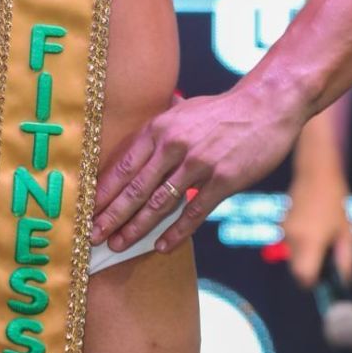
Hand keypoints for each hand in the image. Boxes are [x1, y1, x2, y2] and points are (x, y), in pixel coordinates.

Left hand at [90, 85, 302, 256]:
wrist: (265, 106)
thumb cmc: (220, 112)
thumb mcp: (180, 113)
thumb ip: (157, 136)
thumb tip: (132, 160)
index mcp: (159, 129)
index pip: (123, 166)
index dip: (103, 191)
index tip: (86, 210)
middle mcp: (174, 146)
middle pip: (135, 188)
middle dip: (111, 215)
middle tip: (93, 235)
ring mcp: (199, 164)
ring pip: (159, 203)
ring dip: (136, 228)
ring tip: (119, 245)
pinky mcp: (223, 180)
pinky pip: (193, 212)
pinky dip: (176, 232)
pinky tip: (162, 246)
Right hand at [284, 173, 351, 288]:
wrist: (315, 173)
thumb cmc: (335, 202)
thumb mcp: (346, 232)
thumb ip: (345, 259)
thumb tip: (345, 280)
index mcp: (310, 242)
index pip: (303, 276)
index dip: (312, 283)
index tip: (323, 280)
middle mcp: (293, 238)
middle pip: (296, 269)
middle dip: (309, 271)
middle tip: (325, 261)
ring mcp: (285, 230)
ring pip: (293, 256)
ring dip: (305, 256)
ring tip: (322, 239)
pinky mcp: (282, 223)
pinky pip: (290, 243)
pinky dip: (300, 244)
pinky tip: (313, 229)